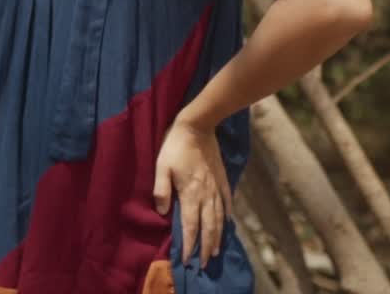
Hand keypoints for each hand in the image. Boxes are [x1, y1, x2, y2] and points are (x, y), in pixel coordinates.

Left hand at [153, 118, 232, 268]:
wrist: (197, 126)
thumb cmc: (175, 146)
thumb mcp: (161, 166)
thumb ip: (161, 190)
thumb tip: (163, 212)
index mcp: (191, 194)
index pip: (190, 226)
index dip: (189, 244)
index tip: (187, 259)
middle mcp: (206, 194)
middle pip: (208, 226)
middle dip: (206, 246)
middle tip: (204, 262)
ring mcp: (216, 186)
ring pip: (219, 217)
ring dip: (217, 235)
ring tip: (216, 249)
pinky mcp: (222, 177)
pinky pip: (227, 200)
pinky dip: (227, 213)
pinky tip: (228, 221)